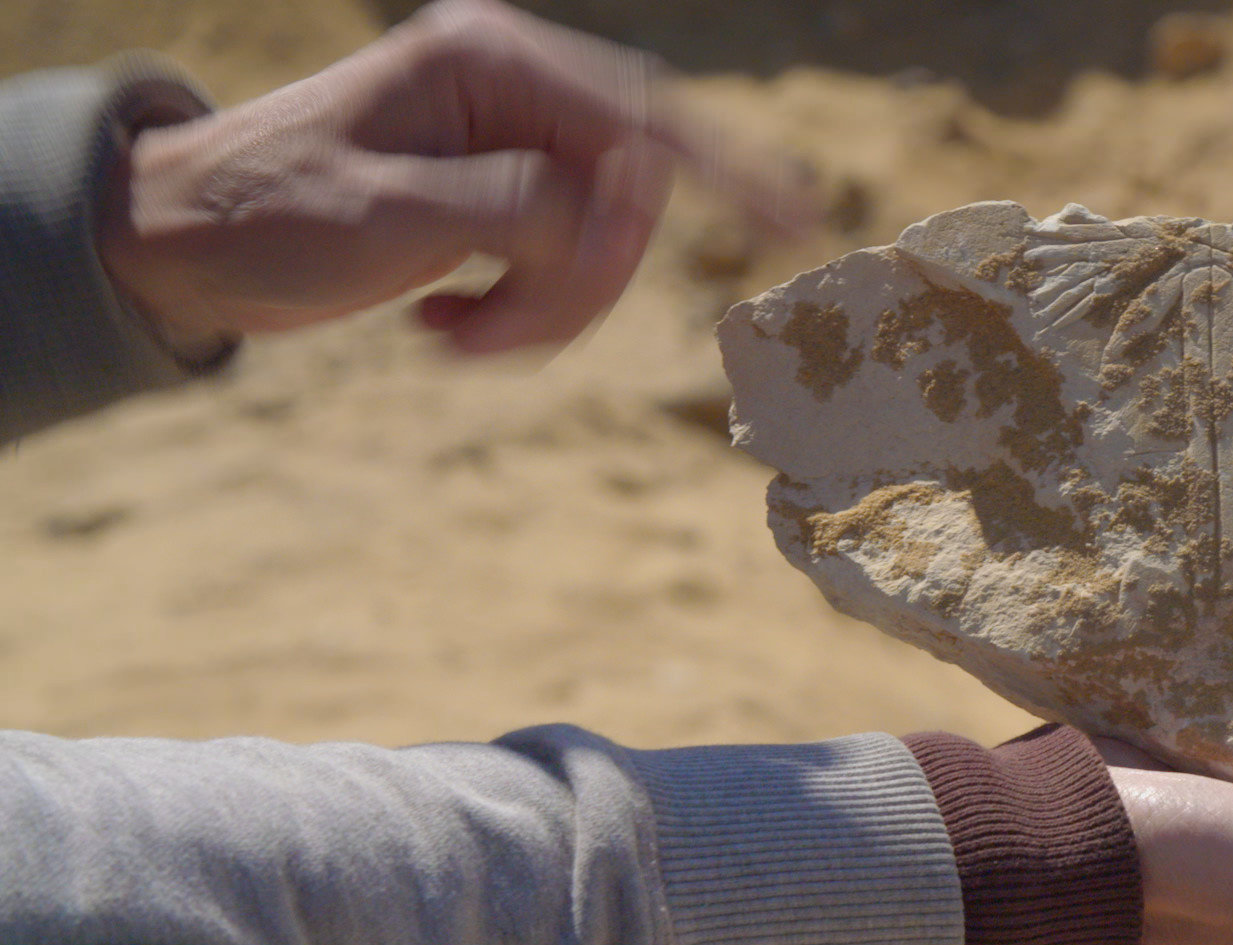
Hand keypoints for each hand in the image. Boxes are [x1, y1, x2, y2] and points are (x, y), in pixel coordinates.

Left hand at [98, 0, 813, 353]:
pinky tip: (441, 325)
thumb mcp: (387, 215)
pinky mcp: (492, 200)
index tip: (796, 224)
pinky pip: (561, 265)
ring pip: (598, 242)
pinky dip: (521, 316)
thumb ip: (516, 210)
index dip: (728, 173)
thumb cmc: (259, 215)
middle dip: (582, 282)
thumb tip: (611, 221)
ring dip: (544, 311)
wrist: (177, 246)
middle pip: (626, 195)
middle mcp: (509, 91)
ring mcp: (503, 147)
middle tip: (496, 335)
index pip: (641, 118)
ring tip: (451, 336)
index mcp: (489, 60)